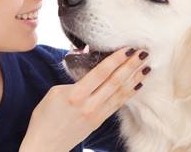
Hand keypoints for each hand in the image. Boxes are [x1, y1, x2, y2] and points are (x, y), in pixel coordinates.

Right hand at [20, 47, 149, 151]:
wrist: (45, 145)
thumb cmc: (44, 118)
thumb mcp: (54, 93)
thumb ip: (73, 80)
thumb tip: (87, 67)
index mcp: (75, 95)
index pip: (100, 73)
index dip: (116, 59)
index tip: (127, 48)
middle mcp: (89, 105)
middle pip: (114, 81)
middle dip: (130, 66)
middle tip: (143, 52)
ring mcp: (96, 114)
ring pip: (119, 93)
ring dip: (134, 79)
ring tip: (146, 67)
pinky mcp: (99, 121)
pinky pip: (117, 104)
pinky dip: (128, 93)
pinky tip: (137, 85)